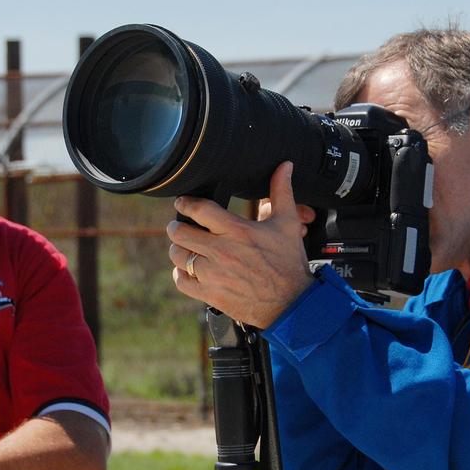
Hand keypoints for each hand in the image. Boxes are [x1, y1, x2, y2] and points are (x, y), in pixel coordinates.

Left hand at [167, 162, 314, 327]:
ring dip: (178, 249)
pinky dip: (181, 274)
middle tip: (180, 226)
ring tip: (185, 247)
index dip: (185, 203)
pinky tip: (189, 270)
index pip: (200, 210)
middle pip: (180, 232)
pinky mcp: (210, 294)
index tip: (182, 202)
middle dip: (177, 226)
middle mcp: (222, 251)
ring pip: (177, 256)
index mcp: (238, 231)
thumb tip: (285, 166)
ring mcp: (213, 274)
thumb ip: (282, 193)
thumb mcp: (287, 224)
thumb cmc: (289, 263)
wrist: (292, 303)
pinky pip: (181, 281)